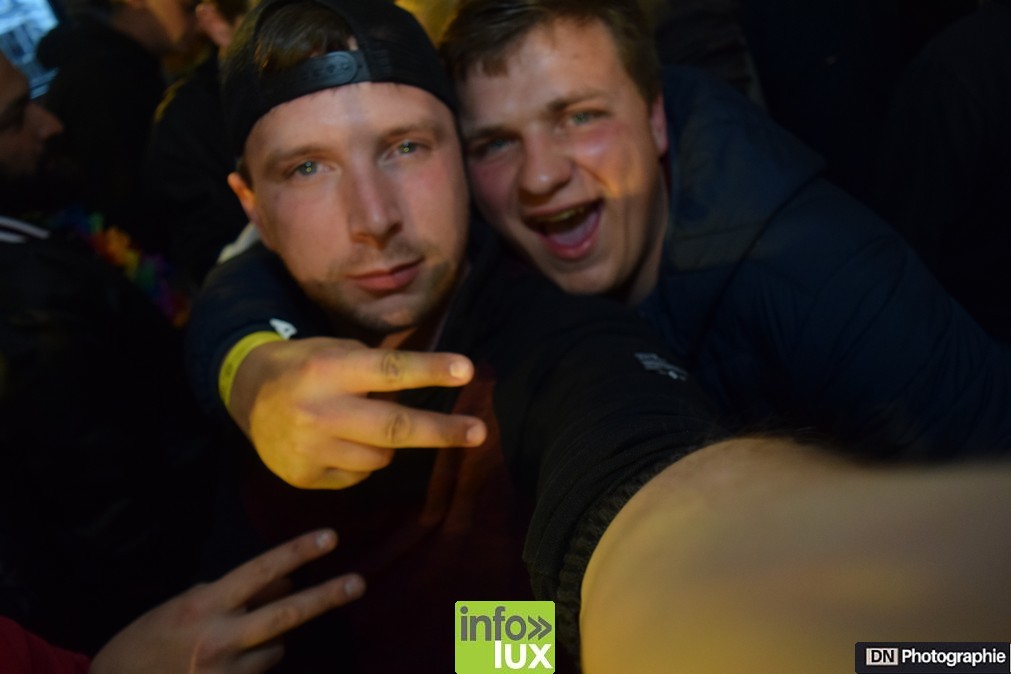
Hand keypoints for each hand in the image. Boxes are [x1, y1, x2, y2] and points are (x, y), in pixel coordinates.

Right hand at [90, 528, 364, 673]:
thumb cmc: (144, 645)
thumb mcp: (182, 608)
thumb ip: (231, 594)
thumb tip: (282, 583)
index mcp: (203, 607)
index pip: (259, 572)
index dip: (296, 552)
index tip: (329, 537)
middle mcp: (219, 639)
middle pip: (285, 615)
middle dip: (325, 598)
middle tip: (358, 582)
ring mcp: (226, 672)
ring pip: (276, 647)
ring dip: (268, 641)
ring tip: (230, 645)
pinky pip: (262, 671)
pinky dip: (255, 663)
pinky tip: (227, 664)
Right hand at [230, 337, 487, 488]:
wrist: (245, 396)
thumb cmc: (305, 366)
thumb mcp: (335, 351)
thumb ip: (375, 369)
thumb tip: (432, 384)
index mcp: (328, 370)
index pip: (389, 370)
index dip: (430, 371)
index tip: (467, 370)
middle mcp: (318, 411)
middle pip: (393, 427)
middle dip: (441, 431)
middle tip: (478, 432)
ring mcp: (309, 449)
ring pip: (380, 457)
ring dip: (388, 443)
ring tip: (365, 424)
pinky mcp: (304, 477)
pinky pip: (357, 475)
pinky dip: (361, 460)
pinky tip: (338, 443)